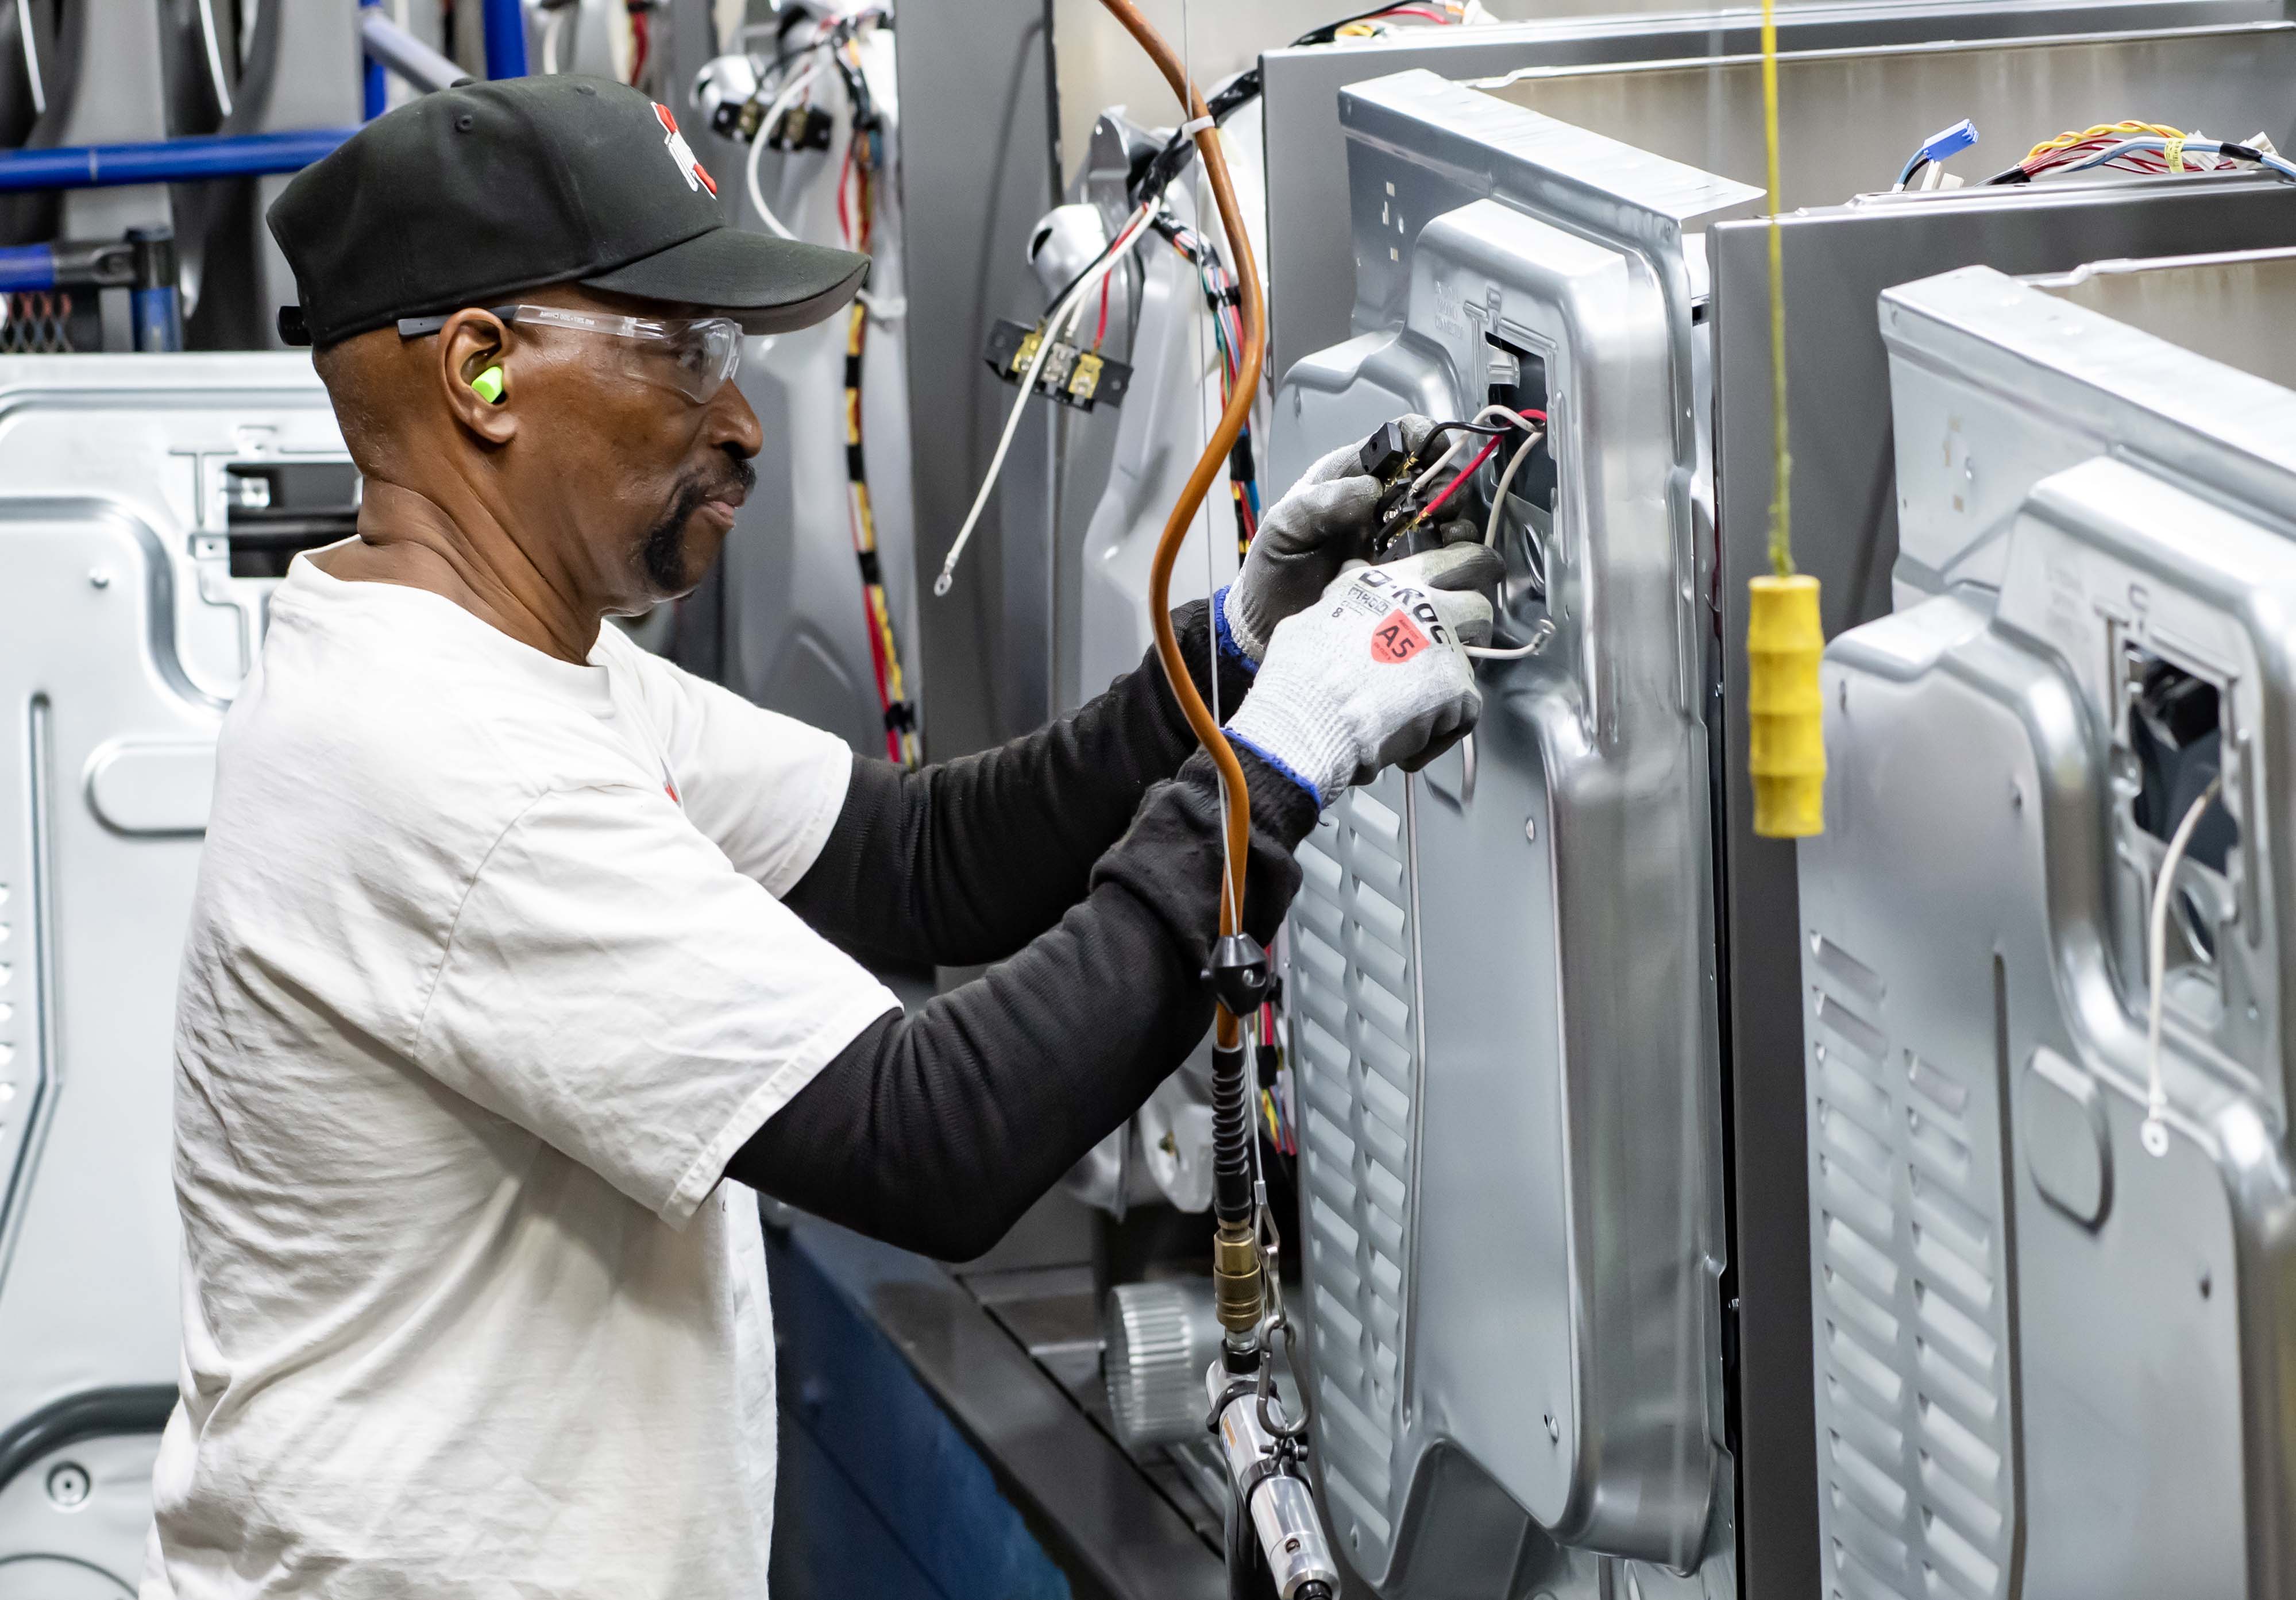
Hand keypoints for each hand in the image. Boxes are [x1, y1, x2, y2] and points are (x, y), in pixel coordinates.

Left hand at [1220, 414, 1439, 662]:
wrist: (1272, 622)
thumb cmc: (1273, 568)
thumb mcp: (1284, 528)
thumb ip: (1320, 502)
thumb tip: (1370, 490)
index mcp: (1352, 476)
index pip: (1400, 437)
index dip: (1424, 436)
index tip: (1435, 452)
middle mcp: (1383, 503)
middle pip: (1436, 475)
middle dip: (1447, 484)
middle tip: (1438, 506)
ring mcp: (1399, 538)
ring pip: (1450, 516)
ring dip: (1456, 521)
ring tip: (1445, 535)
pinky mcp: (1410, 574)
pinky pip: (1448, 558)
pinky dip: (1456, 557)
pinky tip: (1443, 564)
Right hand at [1223, 543, 1501, 805]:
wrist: (1309, 716)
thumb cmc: (1300, 675)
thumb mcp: (1314, 614)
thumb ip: (1346, 598)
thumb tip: (1349, 587)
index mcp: (1387, 583)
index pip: (1446, 559)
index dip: (1463, 571)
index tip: (1467, 581)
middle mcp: (1422, 604)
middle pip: (1478, 602)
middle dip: (1472, 627)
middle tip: (1454, 649)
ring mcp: (1443, 645)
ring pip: (1477, 658)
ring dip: (1455, 681)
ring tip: (1425, 705)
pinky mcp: (1456, 689)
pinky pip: (1465, 713)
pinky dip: (1439, 734)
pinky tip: (1407, 747)